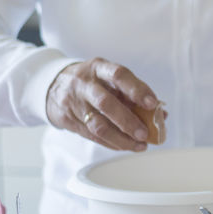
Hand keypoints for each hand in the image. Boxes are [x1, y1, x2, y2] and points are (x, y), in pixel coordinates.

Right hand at [46, 58, 160, 151]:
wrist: (53, 84)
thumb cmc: (92, 81)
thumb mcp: (108, 78)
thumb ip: (133, 93)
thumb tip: (160, 114)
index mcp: (99, 68)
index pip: (119, 75)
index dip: (137, 89)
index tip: (152, 104)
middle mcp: (84, 83)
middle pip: (106, 103)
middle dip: (128, 121)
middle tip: (145, 134)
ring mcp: (73, 102)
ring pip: (98, 125)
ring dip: (121, 138)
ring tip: (139, 145)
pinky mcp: (67, 119)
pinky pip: (91, 135)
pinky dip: (111, 143)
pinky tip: (124, 145)